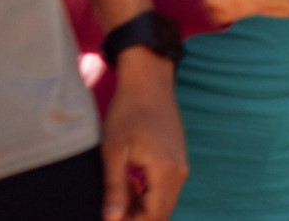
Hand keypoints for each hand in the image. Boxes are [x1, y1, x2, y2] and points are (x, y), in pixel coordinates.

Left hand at [100, 51, 187, 219]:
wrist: (148, 81)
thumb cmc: (127, 112)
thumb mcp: (114, 151)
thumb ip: (114, 188)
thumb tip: (111, 220)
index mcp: (166, 172)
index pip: (153, 217)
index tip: (107, 219)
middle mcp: (179, 172)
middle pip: (161, 213)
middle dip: (136, 218)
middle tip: (109, 211)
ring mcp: (181, 164)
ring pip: (163, 202)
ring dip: (141, 208)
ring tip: (116, 197)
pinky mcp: (177, 158)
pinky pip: (165, 188)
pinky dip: (147, 195)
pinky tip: (128, 184)